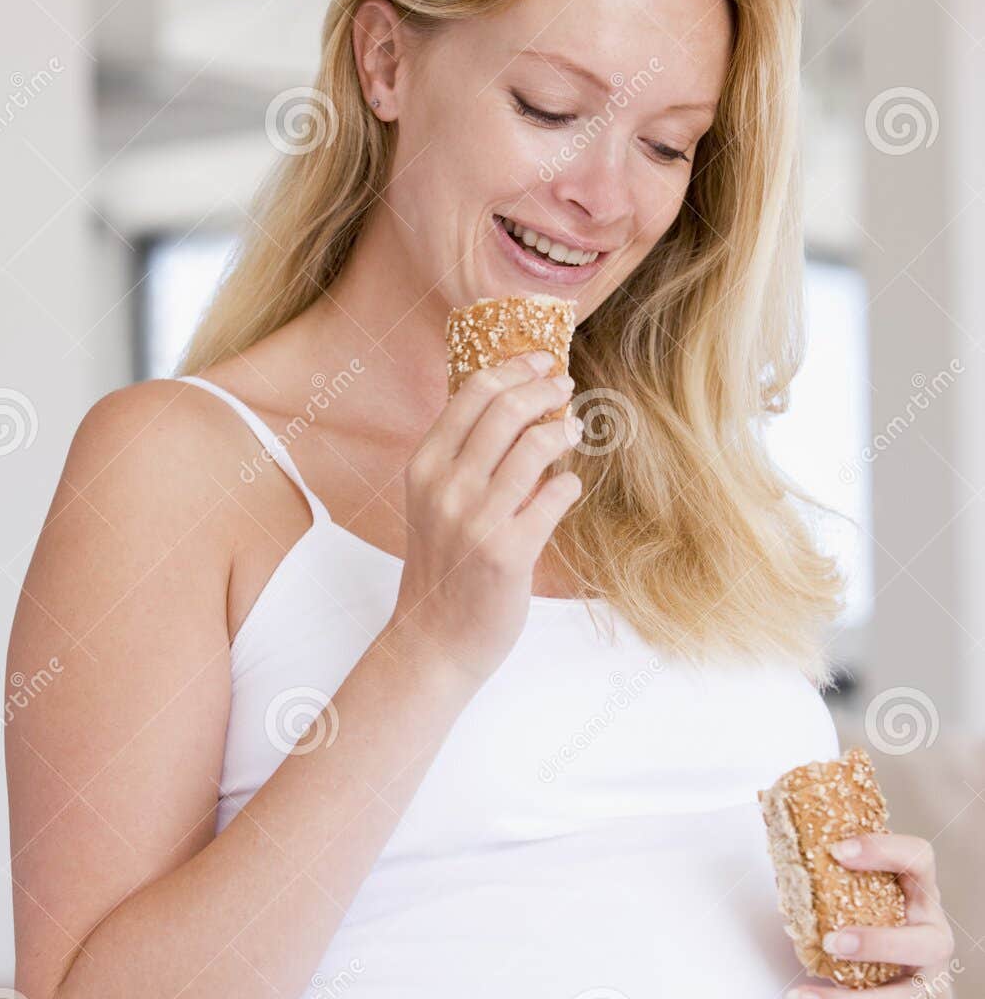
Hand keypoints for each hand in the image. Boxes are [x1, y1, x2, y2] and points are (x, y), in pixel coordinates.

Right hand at [389, 351, 583, 689]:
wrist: (434, 638)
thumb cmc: (442, 565)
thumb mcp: (432, 501)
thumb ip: (460, 456)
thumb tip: (510, 400)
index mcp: (423, 467)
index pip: (471, 393)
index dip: (514, 368)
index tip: (540, 360)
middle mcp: (446, 488)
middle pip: (506, 410)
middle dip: (545, 388)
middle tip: (565, 386)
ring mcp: (477, 520)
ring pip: (535, 447)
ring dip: (563, 431)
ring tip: (574, 430)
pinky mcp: (509, 552)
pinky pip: (556, 496)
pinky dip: (568, 484)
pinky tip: (565, 488)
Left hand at [781, 831, 956, 998]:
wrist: (922, 998)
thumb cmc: (886, 930)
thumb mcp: (876, 902)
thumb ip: (840, 880)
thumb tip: (781, 854)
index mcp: (921, 899)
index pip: (919, 861)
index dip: (884, 851)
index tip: (838, 851)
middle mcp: (933, 941)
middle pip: (923, 944)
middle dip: (878, 944)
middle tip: (832, 942)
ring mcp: (925, 988)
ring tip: (797, 996)